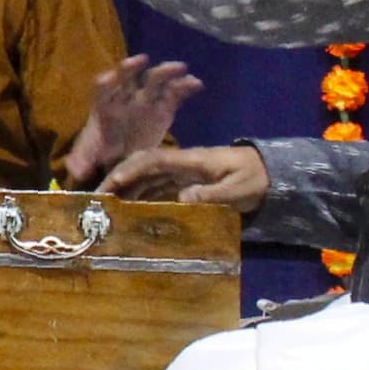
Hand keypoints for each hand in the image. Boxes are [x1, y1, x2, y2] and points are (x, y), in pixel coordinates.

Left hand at [57, 54, 202, 185]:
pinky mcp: (164, 107)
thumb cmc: (102, 152)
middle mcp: (125, 98)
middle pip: (128, 78)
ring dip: (166, 72)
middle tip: (144, 60)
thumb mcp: (89, 158)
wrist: (122, 155)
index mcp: (104, 107)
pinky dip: (184, 87)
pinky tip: (196, 84)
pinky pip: (174, 93)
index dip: (106, 82)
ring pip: (154, 81)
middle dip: (135, 68)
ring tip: (182, 68)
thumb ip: (82, 162)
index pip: (102, 89)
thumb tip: (76, 170)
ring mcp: (146, 100)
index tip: (110, 77)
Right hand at [97, 142, 268, 212]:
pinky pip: (159, 188)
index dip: (131, 169)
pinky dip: (141, 196)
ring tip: (107, 207)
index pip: (154, 160)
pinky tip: (131, 210)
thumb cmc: (256, 178)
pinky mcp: (187, 183)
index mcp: (191, 160)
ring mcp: (183, 174)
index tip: (112, 182)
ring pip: (147, 178)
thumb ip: (212, 194)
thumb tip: (181, 198)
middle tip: (98, 198)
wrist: (271, 173)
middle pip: (143, 167)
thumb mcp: (238, 189)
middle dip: (118, 178)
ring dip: (126, 189)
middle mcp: (181, 164)